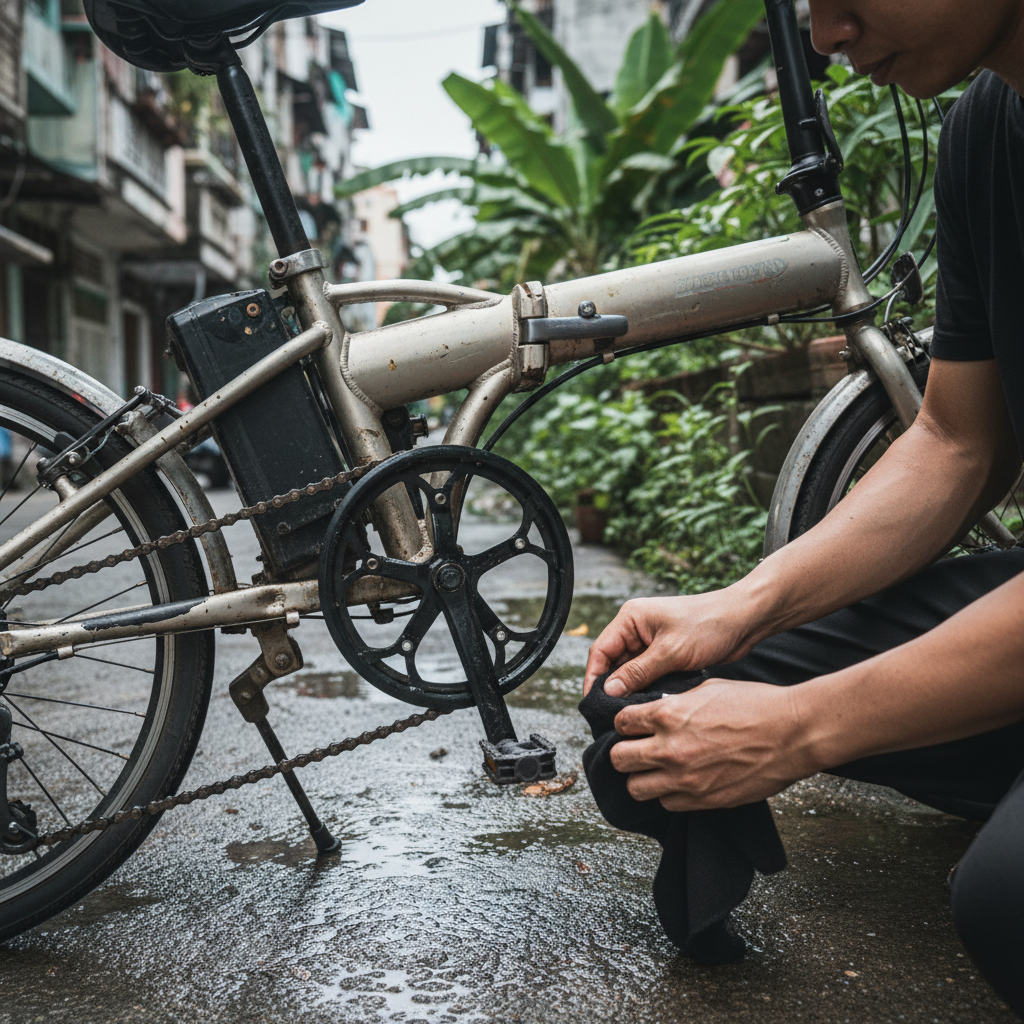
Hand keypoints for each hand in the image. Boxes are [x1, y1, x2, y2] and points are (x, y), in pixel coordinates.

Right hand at [583, 592, 755, 697]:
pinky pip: (646, 674)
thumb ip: (638, 672)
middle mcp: (636, 628)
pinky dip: (644, 688)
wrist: (744, 620)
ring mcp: (650, 641)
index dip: (593, 677)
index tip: (592, 703)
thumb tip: (609, 690)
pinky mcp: (665, 653)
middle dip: (611, 687)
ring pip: (629, 671)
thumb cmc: (709, 625)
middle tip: (609, 714)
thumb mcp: (670, 652)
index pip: (600, 650)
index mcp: (631, 618)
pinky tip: (646, 704)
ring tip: (628, 714)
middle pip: (612, 662)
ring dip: (629, 690)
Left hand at [608, 678, 818, 810]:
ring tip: (656, 769)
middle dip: (625, 752)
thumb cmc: (755, 705)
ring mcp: (685, 779)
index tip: (633, 725)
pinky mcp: (703, 800)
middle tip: (637, 749)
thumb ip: (675, 702)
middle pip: (619, 759)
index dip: (625, 723)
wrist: (792, 734)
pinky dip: (668, 794)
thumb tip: (657, 709)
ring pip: (636, 788)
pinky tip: (680, 782)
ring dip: (642, 777)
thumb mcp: (707, 689)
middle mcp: (669, 749)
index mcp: (667, 715)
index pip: (620, 723)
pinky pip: (667, 804)